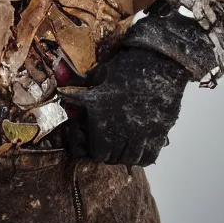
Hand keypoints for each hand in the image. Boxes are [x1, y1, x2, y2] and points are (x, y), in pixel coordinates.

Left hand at [59, 47, 189, 166]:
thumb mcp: (98, 76)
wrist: (158, 63)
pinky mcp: (159, 132)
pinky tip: (139, 149)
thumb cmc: (125, 67)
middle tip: (107, 146)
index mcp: (102, 117)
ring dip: (125, 156)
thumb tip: (64, 93)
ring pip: (131, 159)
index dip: (94, 152)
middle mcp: (121, 129)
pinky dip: (143, 157)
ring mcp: (142, 133)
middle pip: (113, 158)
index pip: (97, 153)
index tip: (93, 145)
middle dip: (108, 154)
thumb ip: (82, 91)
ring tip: (122, 148)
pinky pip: (150, 156)